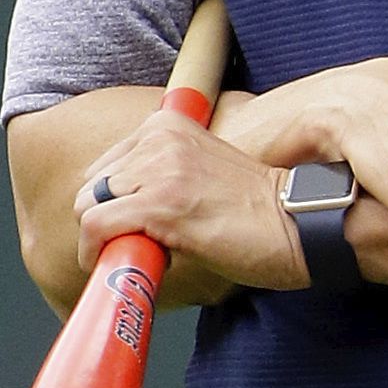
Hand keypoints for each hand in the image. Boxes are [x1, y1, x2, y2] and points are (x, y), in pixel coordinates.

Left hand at [76, 111, 304, 292]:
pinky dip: (99, 253)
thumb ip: (160, 174)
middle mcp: (160, 139)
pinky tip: (126, 263)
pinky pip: (97, 227)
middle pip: (91, 188)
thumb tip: (112, 206)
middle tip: (144, 243)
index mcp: (168, 124)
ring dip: (108, 239)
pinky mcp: (160, 204)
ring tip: (145, 252)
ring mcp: (160, 169)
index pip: (104, 166)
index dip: (114, 203)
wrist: (298, 225)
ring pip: (88, 207)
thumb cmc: (256, 210)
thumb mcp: (201, 171)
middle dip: (109, 221)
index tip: (134, 225)